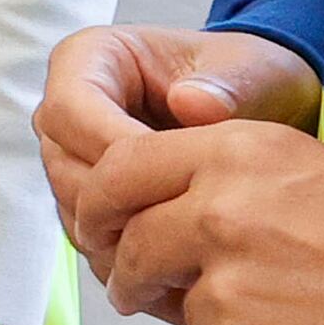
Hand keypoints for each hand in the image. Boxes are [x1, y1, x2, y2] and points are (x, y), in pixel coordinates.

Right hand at [34, 22, 321, 270]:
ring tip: (191, 247)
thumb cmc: (247, 79)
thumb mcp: (253, 70)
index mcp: (90, 59)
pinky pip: (95, 239)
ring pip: (75, 210)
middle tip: (187, 223)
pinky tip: (182, 265)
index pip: (70, 110)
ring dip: (126, 236)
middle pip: (65, 167)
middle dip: (123, 202)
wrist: (258, 109)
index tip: (175, 176)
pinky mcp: (91, 201)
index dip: (114, 150)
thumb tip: (192, 103)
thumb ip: (228, 84)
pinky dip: (133, 257)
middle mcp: (70, 110)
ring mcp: (74, 159)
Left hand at [76, 117, 323, 324]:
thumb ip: (249, 198)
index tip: (100, 229)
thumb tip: (185, 231)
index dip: (101, 207)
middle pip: (132, 251)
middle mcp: (219, 219)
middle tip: (153, 295)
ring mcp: (223, 302)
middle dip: (135, 277)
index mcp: (244, 158)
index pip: (122, 172)